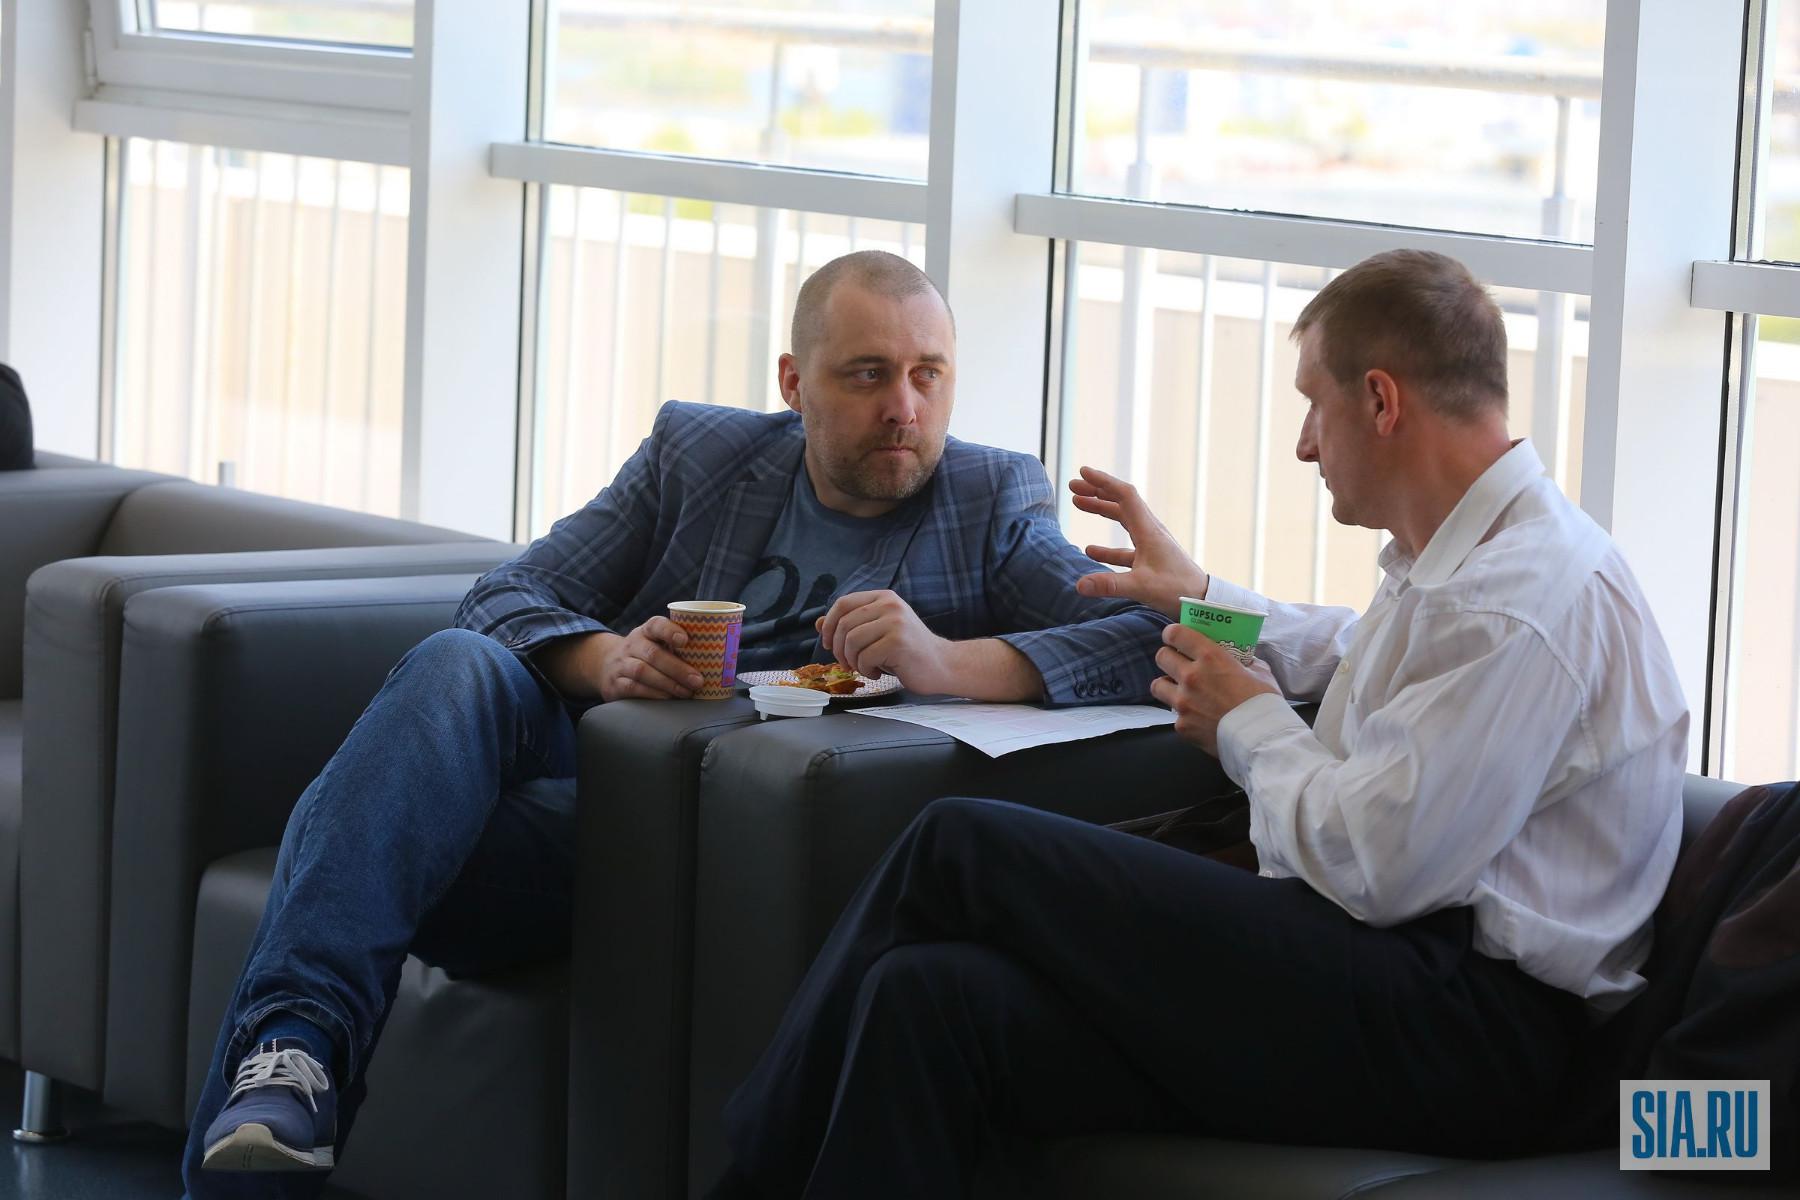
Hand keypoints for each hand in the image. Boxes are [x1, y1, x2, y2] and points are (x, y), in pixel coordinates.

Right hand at [595, 616, 703, 701]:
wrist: (605, 665)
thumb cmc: (645, 655)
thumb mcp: (656, 644)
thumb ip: (680, 647)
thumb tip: (721, 657)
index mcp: (646, 631)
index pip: (656, 624)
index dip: (670, 631)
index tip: (685, 640)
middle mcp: (632, 645)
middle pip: (652, 653)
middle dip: (677, 668)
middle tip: (698, 680)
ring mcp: (621, 664)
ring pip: (642, 671)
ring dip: (668, 683)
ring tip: (687, 692)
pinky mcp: (615, 684)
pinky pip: (634, 688)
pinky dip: (653, 694)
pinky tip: (669, 698)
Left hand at [816, 590, 951, 691]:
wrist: (942, 665)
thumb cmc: (908, 651)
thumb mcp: (877, 633)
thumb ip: (851, 625)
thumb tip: (819, 624)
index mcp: (884, 598)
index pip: (843, 603)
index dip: (829, 624)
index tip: (829, 643)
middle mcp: (890, 605)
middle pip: (844, 624)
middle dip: (840, 649)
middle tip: (848, 663)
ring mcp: (895, 622)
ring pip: (852, 641)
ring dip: (853, 661)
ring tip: (866, 667)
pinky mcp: (898, 642)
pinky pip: (865, 657)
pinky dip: (866, 670)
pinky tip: (878, 672)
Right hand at [1069, 466, 1207, 617]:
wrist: (1203, 601)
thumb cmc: (1179, 590)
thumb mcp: (1142, 587)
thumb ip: (1110, 585)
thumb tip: (1079, 584)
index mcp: (1149, 531)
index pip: (1125, 495)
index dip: (1103, 481)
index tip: (1083, 471)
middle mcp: (1150, 532)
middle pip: (1122, 502)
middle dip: (1097, 491)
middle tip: (1073, 485)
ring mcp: (1151, 544)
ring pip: (1122, 519)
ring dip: (1101, 509)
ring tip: (1079, 503)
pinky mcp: (1150, 560)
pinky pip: (1124, 546)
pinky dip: (1106, 545)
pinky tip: (1090, 550)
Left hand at [1149, 623, 1279, 755]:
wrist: (1261, 739)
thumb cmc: (1264, 703)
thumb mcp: (1260, 673)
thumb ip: (1246, 664)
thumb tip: (1244, 662)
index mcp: (1210, 657)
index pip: (1176, 633)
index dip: (1172, 634)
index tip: (1175, 637)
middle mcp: (1191, 676)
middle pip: (1162, 657)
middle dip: (1168, 657)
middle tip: (1178, 663)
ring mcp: (1183, 702)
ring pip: (1157, 685)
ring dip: (1167, 685)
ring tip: (1180, 690)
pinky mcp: (1182, 725)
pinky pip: (1174, 715)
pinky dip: (1183, 715)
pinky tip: (1197, 718)